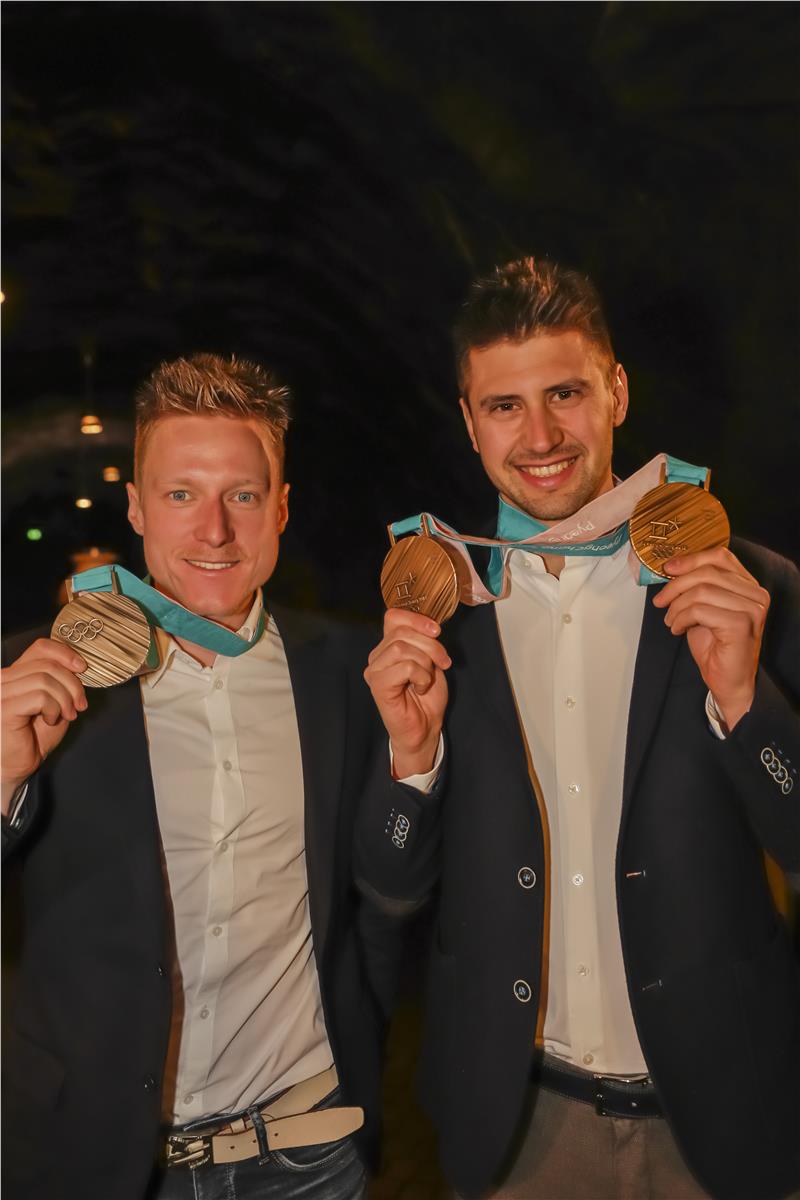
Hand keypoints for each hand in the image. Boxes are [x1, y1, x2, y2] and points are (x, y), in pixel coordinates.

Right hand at [1, 638, 87, 814]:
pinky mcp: (4, 708)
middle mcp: (4, 679)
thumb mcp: (54, 703)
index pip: (41, 647)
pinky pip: (40, 697)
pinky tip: (50, 720)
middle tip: (79, 705)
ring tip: (66, 715)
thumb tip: (78, 667)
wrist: (15, 767)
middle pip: (48, 664)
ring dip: (65, 699)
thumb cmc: (32, 738)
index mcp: (15, 673)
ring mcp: (1, 692)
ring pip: (46, 679)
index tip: (82, 668)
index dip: (66, 653)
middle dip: (73, 684)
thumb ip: (61, 683)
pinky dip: (54, 708)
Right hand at [364, 609, 449, 777]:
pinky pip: (405, 667)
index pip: (393, 617)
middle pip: (402, 632)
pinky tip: (420, 688)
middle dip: (431, 645)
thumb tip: (430, 626)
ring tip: (427, 679)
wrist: (425, 728)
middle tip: (443, 662)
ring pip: (402, 648)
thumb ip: (425, 641)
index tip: (437, 631)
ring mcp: (375, 671)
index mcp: (388, 646)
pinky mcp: (378, 686)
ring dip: (426, 663)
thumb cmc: (427, 697)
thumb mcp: (431, 661)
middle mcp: (377, 656)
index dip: (417, 619)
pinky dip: (421, 676)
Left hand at [652, 546, 768, 730]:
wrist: (728, 681)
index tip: (668, 568)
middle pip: (706, 572)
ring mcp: (751, 609)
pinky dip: (681, 618)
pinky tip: (677, 629)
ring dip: (676, 606)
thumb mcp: (703, 608)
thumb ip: (696, 587)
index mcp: (748, 585)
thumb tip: (671, 569)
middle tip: (660, 601)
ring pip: (700, 591)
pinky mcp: (741, 624)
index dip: (690, 559)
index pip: (720, 556)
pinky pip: (699, 610)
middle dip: (675, 586)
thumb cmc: (716, 646)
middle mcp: (755, 594)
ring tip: (670, 620)